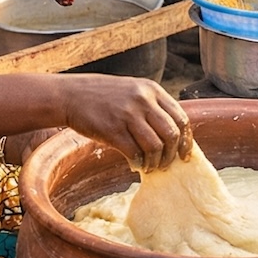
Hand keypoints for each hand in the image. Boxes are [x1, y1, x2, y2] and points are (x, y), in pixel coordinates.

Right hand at [62, 76, 192, 171]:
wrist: (71, 95)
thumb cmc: (103, 96)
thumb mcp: (133, 91)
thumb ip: (153, 108)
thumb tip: (173, 138)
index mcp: (152, 90)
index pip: (181, 118)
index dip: (186, 140)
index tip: (185, 154)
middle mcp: (143, 100)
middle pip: (172, 134)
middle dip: (172, 155)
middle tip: (166, 165)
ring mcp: (127, 114)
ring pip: (155, 146)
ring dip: (154, 162)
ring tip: (149, 167)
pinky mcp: (112, 129)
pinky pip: (134, 153)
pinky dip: (137, 163)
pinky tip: (134, 164)